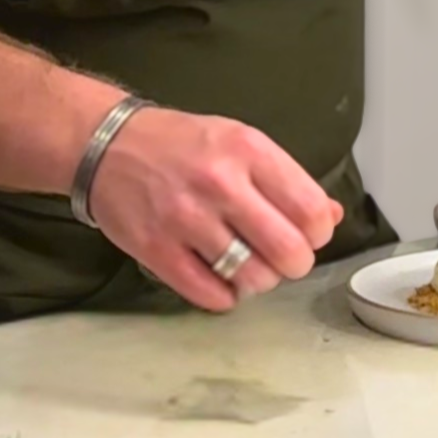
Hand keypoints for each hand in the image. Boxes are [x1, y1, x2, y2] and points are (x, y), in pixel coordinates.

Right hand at [87, 108, 342, 310]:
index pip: (311, 209)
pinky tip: (223, 279)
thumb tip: (331, 216)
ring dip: (261, 282)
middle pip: (289, 251)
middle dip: (295, 263)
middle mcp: (220, 184)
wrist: (106, 145)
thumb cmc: (181, 144)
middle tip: (282, 257)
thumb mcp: (240, 142)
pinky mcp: (156, 250)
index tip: (307, 234)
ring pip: (253, 278)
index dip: (319, 233)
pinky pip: (211, 295)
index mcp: (248, 150)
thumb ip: (287, 179)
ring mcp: (186, 219)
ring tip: (250, 267)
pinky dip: (226, 296)